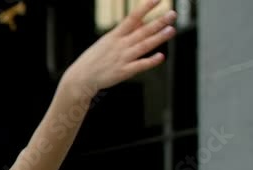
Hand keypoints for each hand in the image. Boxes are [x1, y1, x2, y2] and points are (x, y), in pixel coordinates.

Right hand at [62, 0, 176, 94]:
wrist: (80, 78)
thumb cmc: (94, 59)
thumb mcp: (107, 41)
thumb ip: (126, 31)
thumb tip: (141, 20)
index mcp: (114, 36)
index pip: (132, 18)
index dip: (145, 8)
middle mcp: (120, 45)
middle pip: (142, 31)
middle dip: (158, 22)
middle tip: (172, 14)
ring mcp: (122, 58)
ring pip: (143, 46)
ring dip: (158, 38)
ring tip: (171, 30)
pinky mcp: (123, 72)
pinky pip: (139, 66)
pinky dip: (150, 61)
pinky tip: (161, 57)